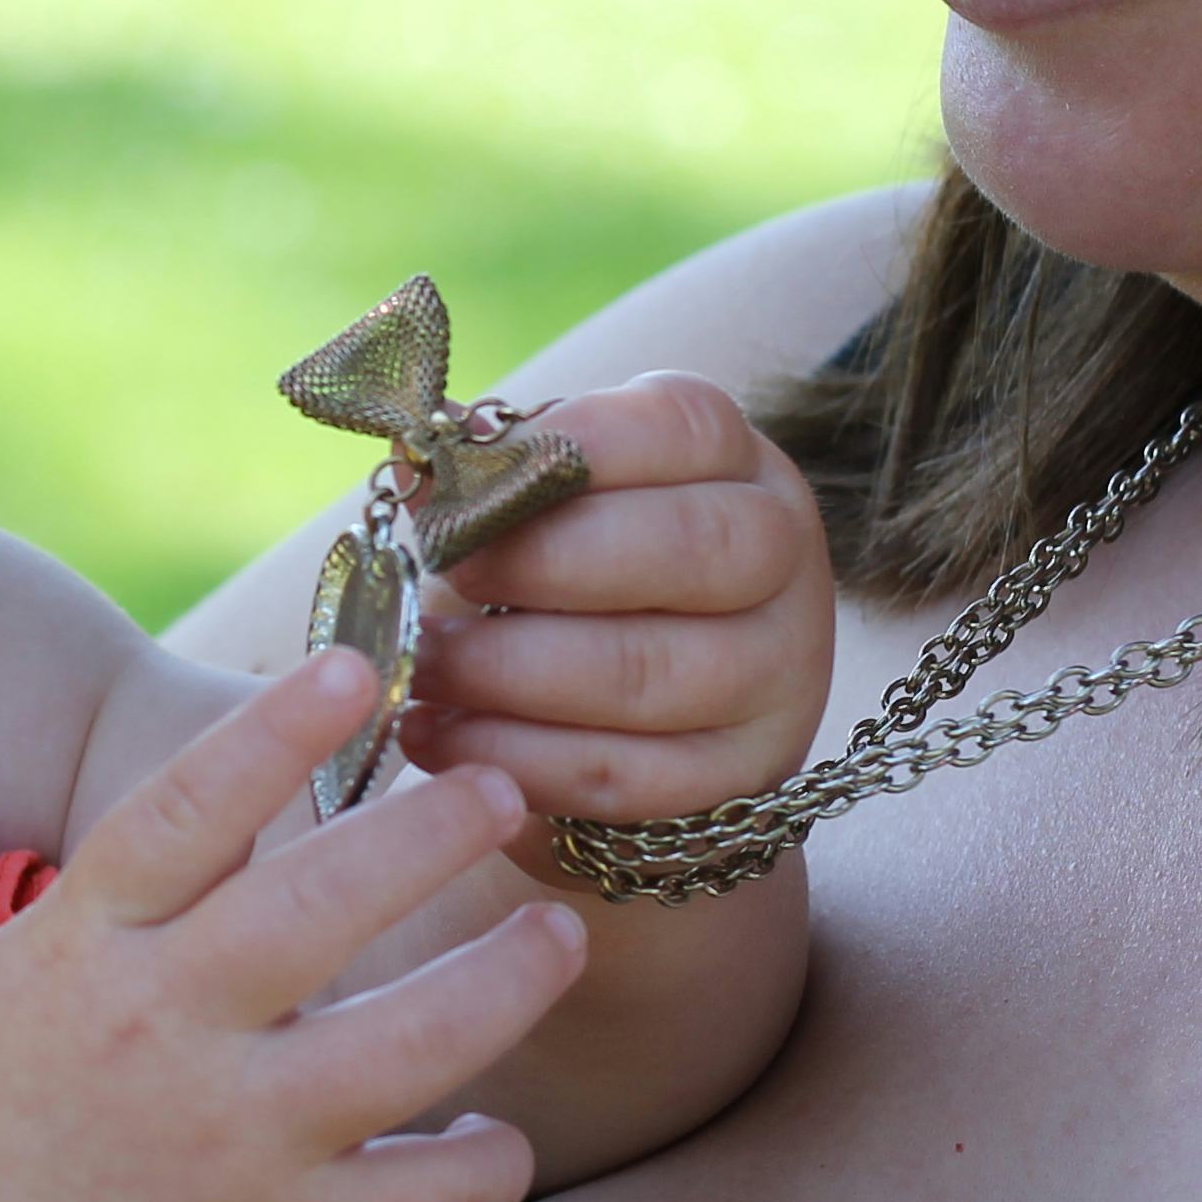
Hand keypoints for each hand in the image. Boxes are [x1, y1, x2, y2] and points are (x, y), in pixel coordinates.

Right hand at [0, 652, 585, 1201]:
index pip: (183, 813)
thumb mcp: (29, 970)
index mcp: (83, 950)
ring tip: (558, 935)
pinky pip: (423, 1201)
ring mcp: (229, 1145)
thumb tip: (270, 781)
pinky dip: (483, 1165)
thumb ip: (140, 896)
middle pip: (317, 909)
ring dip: (504, 983)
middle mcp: (159, 1036)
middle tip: (501, 789)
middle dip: (428, 836)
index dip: (273, 733)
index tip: (355, 666)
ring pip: (409, 1049)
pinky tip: (496, 1136)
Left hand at [405, 371, 831, 832]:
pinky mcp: (743, 772)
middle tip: (444, 573)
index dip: (576, 449)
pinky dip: (518, 758)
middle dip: (545, 562)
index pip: (684, 427)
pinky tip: (441, 737)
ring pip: (649, 673)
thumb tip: (426, 481)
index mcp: (733, 459)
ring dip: (509, 674)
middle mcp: (781, 554)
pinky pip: (627, 774)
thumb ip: (492, 481)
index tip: (474, 481)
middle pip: (688, 548)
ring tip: (419, 666)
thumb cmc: (569, 567)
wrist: (631, 696)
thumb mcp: (544, 499)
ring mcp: (779, 670)